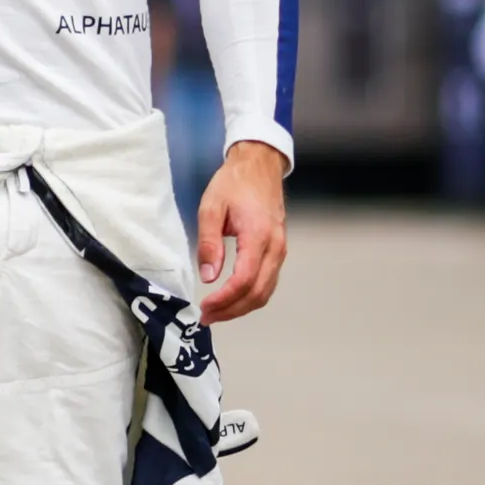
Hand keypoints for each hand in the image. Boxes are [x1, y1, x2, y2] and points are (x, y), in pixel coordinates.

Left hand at [193, 140, 287, 323]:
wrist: (259, 166)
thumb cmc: (233, 184)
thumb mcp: (211, 208)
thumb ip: (209, 243)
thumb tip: (208, 276)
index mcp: (258, 236)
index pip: (245, 280)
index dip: (225, 300)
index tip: (204, 308)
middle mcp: (275, 247)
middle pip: (259, 293)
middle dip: (232, 311)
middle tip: (206, 318)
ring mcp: (280, 250)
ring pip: (266, 291)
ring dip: (242, 307)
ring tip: (216, 313)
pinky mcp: (278, 250)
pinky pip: (268, 281)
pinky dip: (251, 296)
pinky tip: (231, 299)